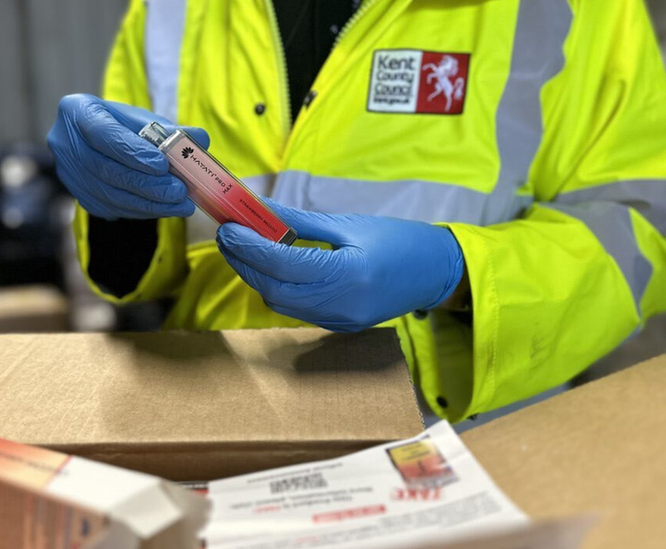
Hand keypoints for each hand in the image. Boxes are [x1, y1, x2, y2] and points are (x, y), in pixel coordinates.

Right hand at [47, 94, 208, 219]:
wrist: (93, 142)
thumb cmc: (121, 125)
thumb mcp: (141, 119)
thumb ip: (170, 130)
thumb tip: (201, 139)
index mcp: (77, 111)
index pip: (104, 134)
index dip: (133, 152)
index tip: (162, 165)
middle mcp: (64, 143)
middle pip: (108, 170)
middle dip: (148, 184)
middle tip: (179, 191)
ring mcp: (68, 174)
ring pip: (110, 194)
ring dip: (148, 203)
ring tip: (180, 204)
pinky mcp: (79, 196)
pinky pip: (112, 208)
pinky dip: (141, 210)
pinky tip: (163, 209)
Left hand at [216, 202, 464, 332]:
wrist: (437, 272)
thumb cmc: (399, 239)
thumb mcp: (349, 224)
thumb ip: (301, 222)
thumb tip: (259, 209)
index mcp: (348, 274)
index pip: (283, 264)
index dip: (249, 247)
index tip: (228, 228)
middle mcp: (341, 305)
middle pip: (274, 290)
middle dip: (244, 264)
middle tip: (228, 236)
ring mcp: (340, 321)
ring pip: (281, 304)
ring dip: (258, 277)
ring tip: (244, 248)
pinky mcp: (339, 326)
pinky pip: (297, 310)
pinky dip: (278, 288)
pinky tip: (272, 266)